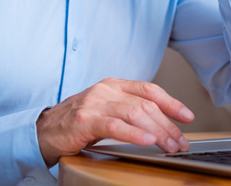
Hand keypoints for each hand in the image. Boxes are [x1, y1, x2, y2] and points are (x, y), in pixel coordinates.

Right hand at [36, 78, 193, 165]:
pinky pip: (115, 126)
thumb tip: (161, 125)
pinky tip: (147, 141)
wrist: (42, 131)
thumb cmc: (76, 123)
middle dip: (168, 125)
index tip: (188, 117)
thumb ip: (128, 111)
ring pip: (135, 114)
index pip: (149, 90)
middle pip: (146, 105)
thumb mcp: (106, 110)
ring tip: (169, 146)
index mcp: (113, 85)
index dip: (172, 103)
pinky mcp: (85, 120)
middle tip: (181, 143)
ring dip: (157, 132)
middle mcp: (106, 90)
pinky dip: (134, 134)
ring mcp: (95, 103)